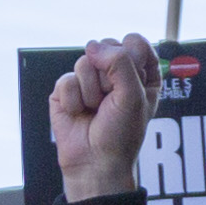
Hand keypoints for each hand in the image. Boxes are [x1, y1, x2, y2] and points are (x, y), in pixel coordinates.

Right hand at [48, 34, 157, 200]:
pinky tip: (79, 114)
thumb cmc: (122, 133)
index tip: (132, 83)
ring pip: (84, 62)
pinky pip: (65, 80)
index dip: (131, 58)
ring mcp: (88, 80)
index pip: (134, 42)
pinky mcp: (66, 91)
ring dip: (91, 92)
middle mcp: (114, 73)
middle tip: (112, 101)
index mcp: (140, 72)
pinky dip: (73, 101)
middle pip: (106, 47)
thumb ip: (119, 62)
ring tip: (95, 110)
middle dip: (108, 77)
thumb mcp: (133, 95)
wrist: (95, 162)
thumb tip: (91, 46)